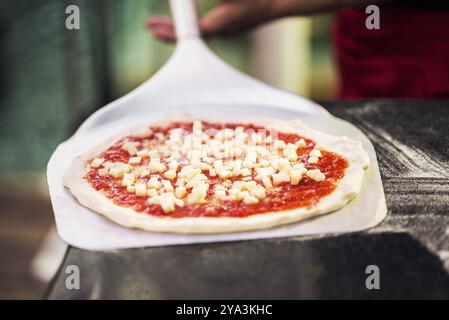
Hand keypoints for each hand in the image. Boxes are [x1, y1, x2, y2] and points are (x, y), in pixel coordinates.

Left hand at [146, 0, 284, 41]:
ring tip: (159, 26)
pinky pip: (204, 32)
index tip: (152, 28)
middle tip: (149, 27)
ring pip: (195, 35)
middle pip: (188, 37)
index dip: (168, 30)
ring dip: (177, 30)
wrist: (279, 3)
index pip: (187, 32)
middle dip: (167, 31)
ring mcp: (226, 31)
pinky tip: (184, 24)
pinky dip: (190, 28)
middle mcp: (222, 32)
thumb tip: (183, 1)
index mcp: (221, 24)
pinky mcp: (229, 28)